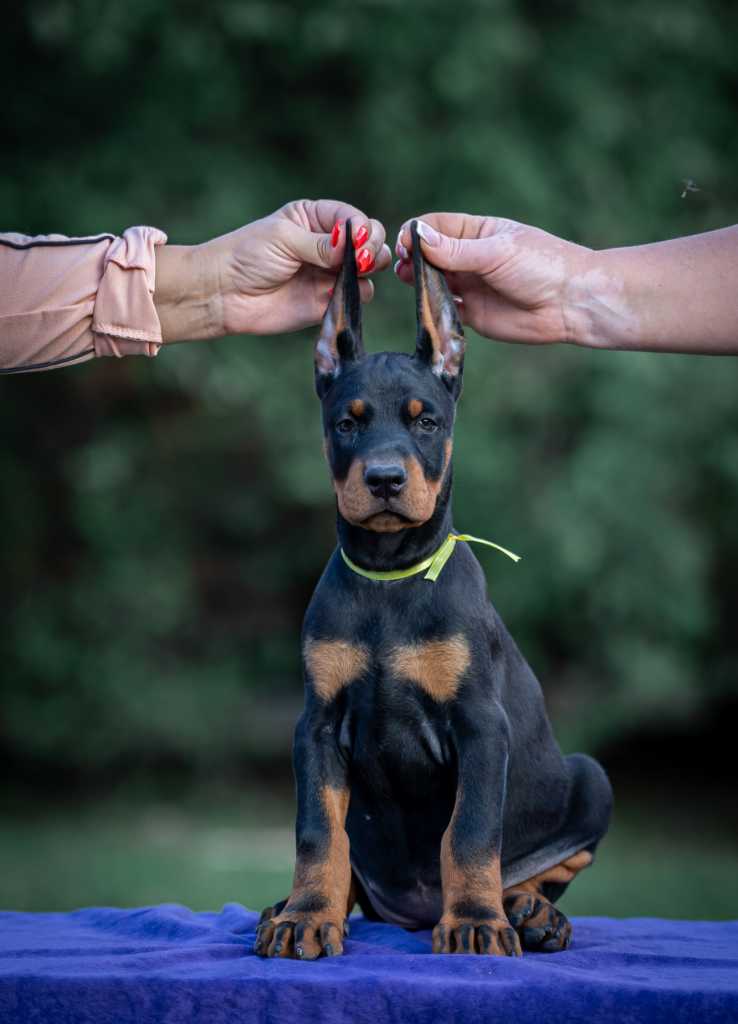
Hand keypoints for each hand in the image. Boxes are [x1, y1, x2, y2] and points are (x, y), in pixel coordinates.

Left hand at [155, 199, 390, 341]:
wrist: (224, 293)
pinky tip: (340, 293)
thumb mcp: (284, 238)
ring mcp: (330, 274)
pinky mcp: (328, 302)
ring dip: (369, 270)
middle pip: (370, 241)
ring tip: (354, 272)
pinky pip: (356, 297)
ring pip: (370, 270)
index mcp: (316, 219)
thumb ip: (321, 243)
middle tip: (362, 258)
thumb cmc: (246, 255)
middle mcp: (328, 245)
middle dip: (373, 246)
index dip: (363, 227)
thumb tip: (356, 244)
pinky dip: (357, 295)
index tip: (359, 237)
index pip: (354, 218)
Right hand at [395, 213, 591, 345]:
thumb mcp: (496, 252)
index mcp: (477, 232)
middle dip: (413, 259)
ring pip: (433, 283)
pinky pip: (444, 311)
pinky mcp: (473, 314)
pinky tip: (427, 307)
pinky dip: (432, 309)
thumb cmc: (541, 265)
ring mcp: (470, 286)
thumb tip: (418, 237)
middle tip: (403, 268)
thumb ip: (456, 250)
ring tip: (409, 284)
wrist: (571, 303)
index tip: (406, 244)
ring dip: (418, 283)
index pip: (436, 226)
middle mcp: (470, 258)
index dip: (417, 233)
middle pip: (429, 255)